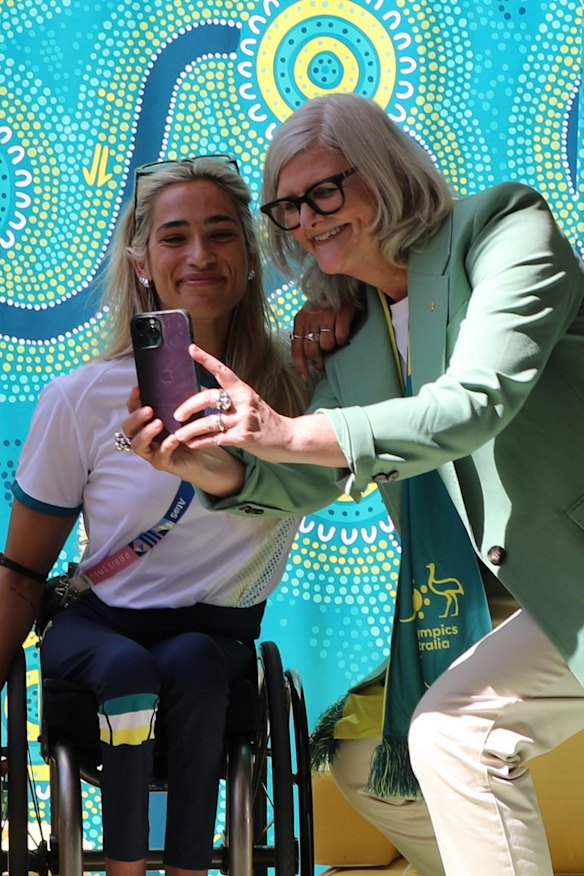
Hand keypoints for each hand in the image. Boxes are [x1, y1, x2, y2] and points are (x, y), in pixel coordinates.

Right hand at [122, 385, 246, 492]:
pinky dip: (166, 445)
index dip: (133, 400)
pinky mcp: (162, 463)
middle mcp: (143, 437)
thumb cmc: (188, 431)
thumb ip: (176, 400)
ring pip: (138, 444)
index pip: (132, 410)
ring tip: (158, 423)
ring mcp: (150, 452)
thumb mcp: (182, 413)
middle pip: (128, 428)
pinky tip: (175, 438)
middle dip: (135, 417)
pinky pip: (160, 455)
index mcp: (145, 423)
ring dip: (146, 432)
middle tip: (149, 409)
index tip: (138, 388)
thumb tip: (179, 377)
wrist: (202, 455)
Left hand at [124, 346, 345, 467]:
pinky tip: (192, 444)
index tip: (191, 348)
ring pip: (209, 422)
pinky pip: (216, 439)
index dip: (206, 359)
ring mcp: (244, 419)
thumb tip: (205, 397)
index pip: (222, 371)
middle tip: (177, 415)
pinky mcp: (244, 437)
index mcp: (243, 390)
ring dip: (190, 430)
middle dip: (189, 406)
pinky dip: (201, 442)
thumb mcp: (251, 403)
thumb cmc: (266, 421)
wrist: (289, 438)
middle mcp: (243, 401)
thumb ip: (232, 399)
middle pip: (209, 398)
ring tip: (178, 435)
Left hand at [291, 301, 355, 379]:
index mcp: (300, 321)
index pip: (297, 349)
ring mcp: (326, 315)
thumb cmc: (324, 306)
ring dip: (332, 347)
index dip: (301, 366)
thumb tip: (306, 360)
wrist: (341, 284)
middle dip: (318, 361)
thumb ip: (305, 335)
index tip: (306, 377)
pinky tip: (343, 334)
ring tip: (334, 340)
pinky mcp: (342, 313)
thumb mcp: (309, 318)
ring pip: (327, 345)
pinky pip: (341, 337)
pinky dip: (342, 339)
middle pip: (312, 351)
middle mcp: (311, 318)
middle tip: (323, 364)